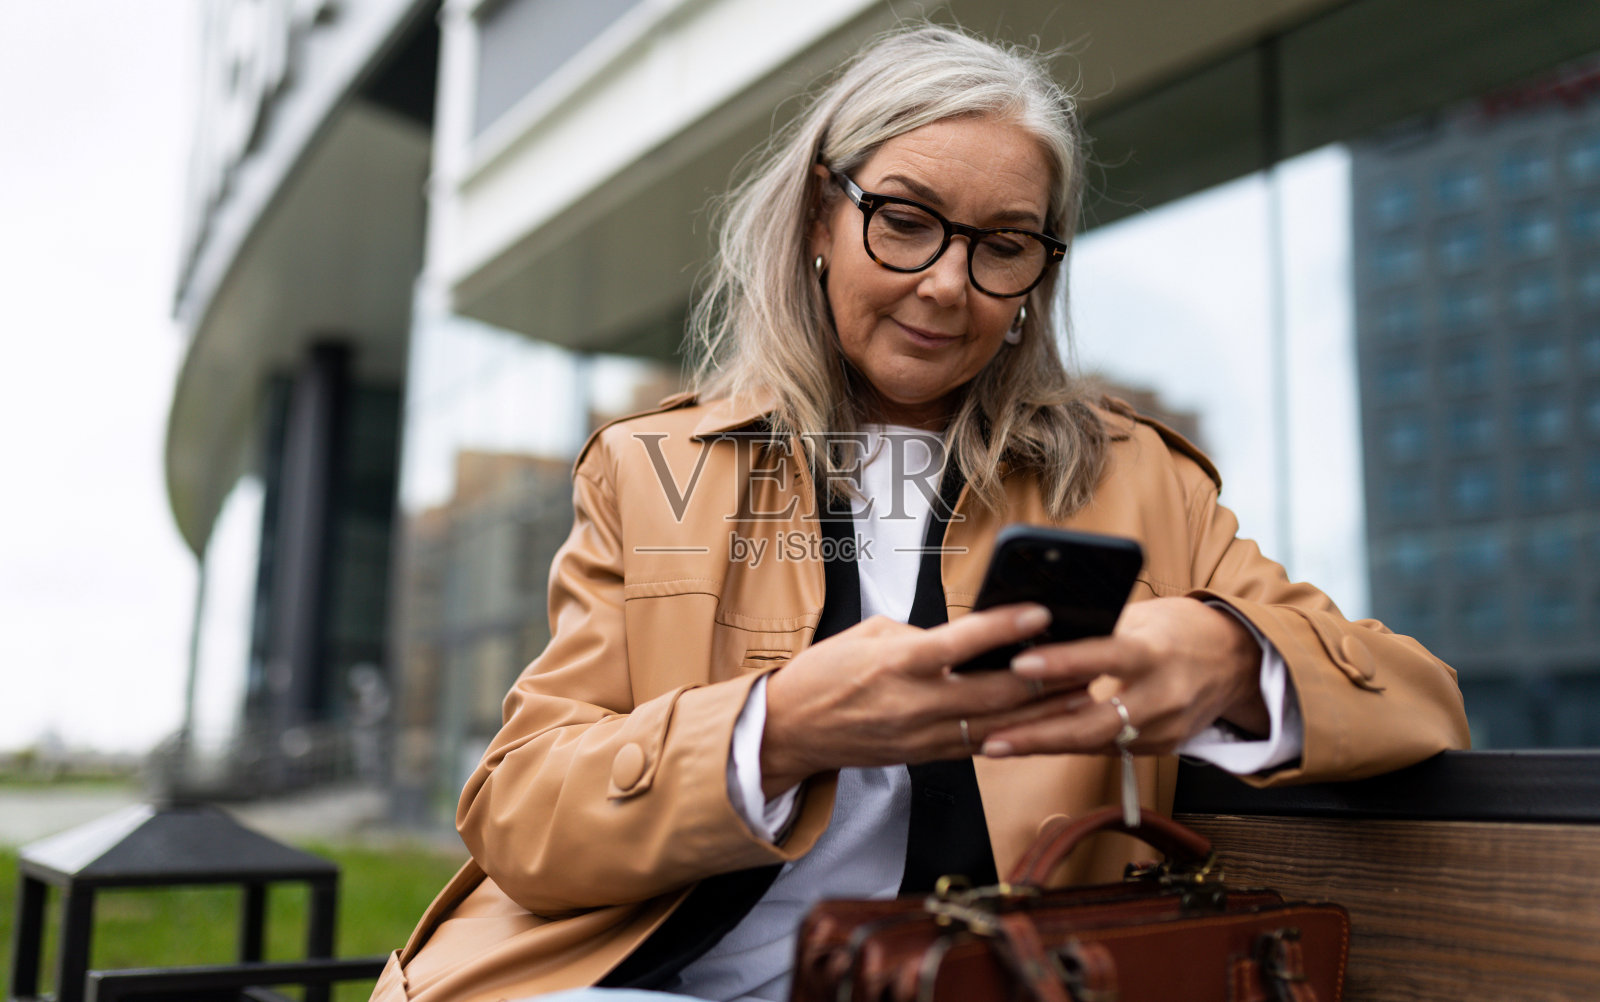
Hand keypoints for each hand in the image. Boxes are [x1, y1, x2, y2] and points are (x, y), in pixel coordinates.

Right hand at [760, 604, 1089, 795]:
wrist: (791, 730)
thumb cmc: (827, 673)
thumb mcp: (871, 635)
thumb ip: (922, 636)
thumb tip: (966, 637)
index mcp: (898, 664)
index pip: (962, 643)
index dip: (1006, 627)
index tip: (1042, 612)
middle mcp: (915, 704)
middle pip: (996, 693)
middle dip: (1047, 677)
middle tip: (1085, 657)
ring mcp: (923, 737)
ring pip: (998, 726)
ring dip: (1044, 712)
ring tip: (1083, 691)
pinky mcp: (926, 757)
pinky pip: (981, 745)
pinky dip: (1016, 732)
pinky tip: (1046, 721)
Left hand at [980, 597, 1267, 757]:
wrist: (1238, 661)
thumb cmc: (1181, 628)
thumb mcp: (1143, 616)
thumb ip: (1099, 629)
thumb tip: (1039, 631)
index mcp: (1157, 652)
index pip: (1105, 656)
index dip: (1062, 663)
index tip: (1020, 665)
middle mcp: (1164, 696)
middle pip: (1096, 724)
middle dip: (1040, 734)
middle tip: (993, 738)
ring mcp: (1165, 729)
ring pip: (1096, 744)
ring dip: (1046, 745)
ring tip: (998, 744)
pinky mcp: (1162, 747)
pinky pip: (1108, 749)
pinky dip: (1070, 745)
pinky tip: (1033, 743)